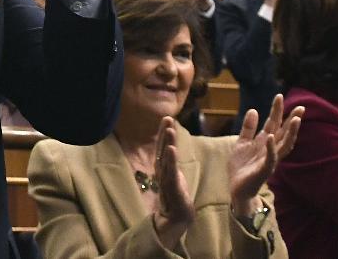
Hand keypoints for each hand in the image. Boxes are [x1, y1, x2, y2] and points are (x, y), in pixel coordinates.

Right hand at [152, 116, 195, 244]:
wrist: (175, 219)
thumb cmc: (175, 197)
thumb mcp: (174, 176)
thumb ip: (171, 163)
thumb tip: (171, 148)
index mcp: (164, 167)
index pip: (163, 147)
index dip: (164, 132)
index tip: (167, 118)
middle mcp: (162, 172)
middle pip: (162, 149)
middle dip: (164, 133)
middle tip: (167, 118)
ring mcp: (166, 180)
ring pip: (166, 158)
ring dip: (167, 143)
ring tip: (170, 129)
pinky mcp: (172, 188)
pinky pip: (171, 172)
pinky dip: (171, 160)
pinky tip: (172, 149)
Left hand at [228, 94, 303, 214]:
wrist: (236, 189)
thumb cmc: (241, 167)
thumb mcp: (242, 143)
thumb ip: (248, 128)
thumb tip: (254, 110)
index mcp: (265, 142)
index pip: (274, 124)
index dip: (277, 111)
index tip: (279, 95)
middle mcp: (271, 150)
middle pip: (284, 133)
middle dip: (292, 120)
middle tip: (301, 107)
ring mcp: (269, 160)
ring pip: (284, 145)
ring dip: (290, 133)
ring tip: (295, 120)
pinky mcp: (264, 171)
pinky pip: (270, 159)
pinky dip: (272, 148)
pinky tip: (271, 137)